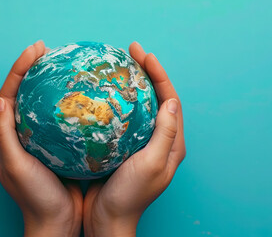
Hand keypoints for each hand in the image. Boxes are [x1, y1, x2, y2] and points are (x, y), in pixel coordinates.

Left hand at [0, 41, 82, 236]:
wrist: (56, 222)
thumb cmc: (34, 197)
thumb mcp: (15, 165)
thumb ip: (5, 134)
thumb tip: (1, 100)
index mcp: (5, 136)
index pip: (10, 93)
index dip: (20, 69)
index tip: (36, 50)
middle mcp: (20, 134)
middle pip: (25, 93)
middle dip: (34, 69)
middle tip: (48, 50)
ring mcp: (40, 139)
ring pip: (44, 103)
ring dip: (51, 82)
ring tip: (65, 64)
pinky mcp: (58, 146)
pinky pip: (62, 117)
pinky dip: (69, 102)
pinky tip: (83, 95)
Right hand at [83, 42, 185, 236]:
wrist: (106, 220)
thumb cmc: (130, 196)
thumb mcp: (151, 163)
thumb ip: (164, 133)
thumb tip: (171, 101)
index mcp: (171, 144)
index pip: (170, 100)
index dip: (160, 75)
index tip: (144, 55)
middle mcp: (158, 141)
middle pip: (156, 98)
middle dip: (146, 73)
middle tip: (131, 51)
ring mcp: (138, 144)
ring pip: (138, 105)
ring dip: (130, 84)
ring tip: (118, 65)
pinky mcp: (120, 147)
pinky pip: (120, 117)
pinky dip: (114, 101)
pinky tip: (100, 93)